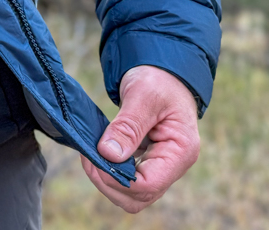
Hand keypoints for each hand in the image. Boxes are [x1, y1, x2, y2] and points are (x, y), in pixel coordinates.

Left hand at [81, 65, 199, 212]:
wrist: (163, 72)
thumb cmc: (158, 79)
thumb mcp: (143, 96)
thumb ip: (128, 126)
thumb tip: (109, 154)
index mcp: (181, 151)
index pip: (148, 185)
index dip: (117, 178)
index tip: (95, 157)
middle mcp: (174, 165)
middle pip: (139, 197)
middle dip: (108, 182)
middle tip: (88, 156)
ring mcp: (162, 165)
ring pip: (132, 194)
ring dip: (106, 179)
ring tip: (91, 154)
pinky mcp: (149, 162)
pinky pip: (128, 180)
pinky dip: (109, 171)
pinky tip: (98, 152)